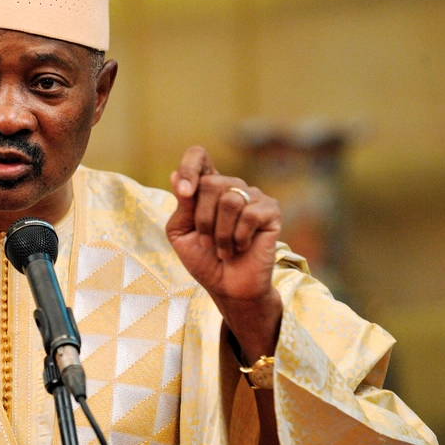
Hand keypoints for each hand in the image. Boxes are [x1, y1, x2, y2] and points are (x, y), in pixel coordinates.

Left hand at [165, 146, 282, 357]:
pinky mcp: (271, 210)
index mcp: (206, 187)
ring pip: (229, 200)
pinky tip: (241, 247)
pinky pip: (250, 214)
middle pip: (210, 183)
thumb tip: (174, 175)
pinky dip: (239, 237)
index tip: (184, 192)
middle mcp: (230, 186)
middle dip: (202, 219)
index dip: (189, 167)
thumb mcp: (181, 232)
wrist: (228, 287)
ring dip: (220, 233)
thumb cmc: (204, 259)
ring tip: (223, 249)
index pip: (198, 156)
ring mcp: (252, 196)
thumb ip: (181, 206)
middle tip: (207, 242)